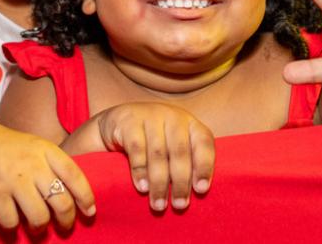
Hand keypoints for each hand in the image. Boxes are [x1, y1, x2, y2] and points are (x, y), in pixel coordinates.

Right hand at [0, 117, 94, 230]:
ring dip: (40, 227)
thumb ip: (49, 162)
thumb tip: (69, 190)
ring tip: (36, 227)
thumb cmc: (0, 144)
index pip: (75, 176)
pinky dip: (13, 229)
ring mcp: (14, 179)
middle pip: (61, 202)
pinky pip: (12, 222)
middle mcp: (33, 164)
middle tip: (64, 227)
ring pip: (40, 217)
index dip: (86, 197)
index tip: (89, 212)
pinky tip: (11, 225)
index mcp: (45, 150)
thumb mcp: (31, 144)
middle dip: (66, 221)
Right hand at [95, 102, 213, 211]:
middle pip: (180, 151)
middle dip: (181, 182)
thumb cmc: (152, 140)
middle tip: (179, 205)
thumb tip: (196, 194)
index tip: (201, 190)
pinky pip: (137, 149)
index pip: (204, 142)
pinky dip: (140, 171)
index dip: (204, 166)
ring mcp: (150, 116)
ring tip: (159, 204)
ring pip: (158, 153)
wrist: (117, 121)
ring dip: (160, 182)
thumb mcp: (172, 145)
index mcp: (190, 123)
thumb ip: (186, 162)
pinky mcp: (129, 121)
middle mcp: (173, 116)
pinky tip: (142, 187)